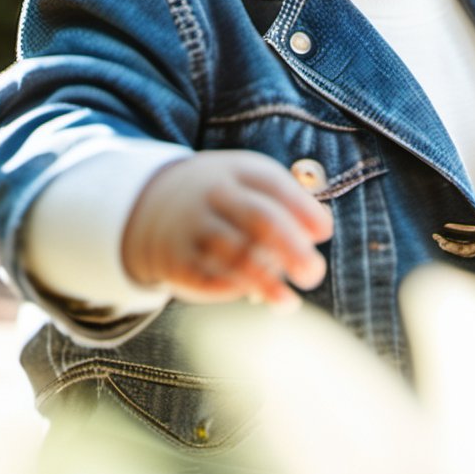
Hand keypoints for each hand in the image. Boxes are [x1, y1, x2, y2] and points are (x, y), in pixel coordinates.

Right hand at [121, 149, 333, 309]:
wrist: (150, 207)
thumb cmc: (223, 201)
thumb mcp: (248, 185)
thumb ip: (287, 203)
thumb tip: (321, 230)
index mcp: (237, 170)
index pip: (274, 185)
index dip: (304, 210)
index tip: (323, 233)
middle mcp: (213, 195)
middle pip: (260, 218)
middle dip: (292, 247)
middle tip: (313, 273)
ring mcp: (192, 227)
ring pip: (235, 254)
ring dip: (266, 281)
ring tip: (289, 302)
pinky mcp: (177, 260)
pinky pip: (210, 277)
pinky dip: (237, 289)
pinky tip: (257, 297)